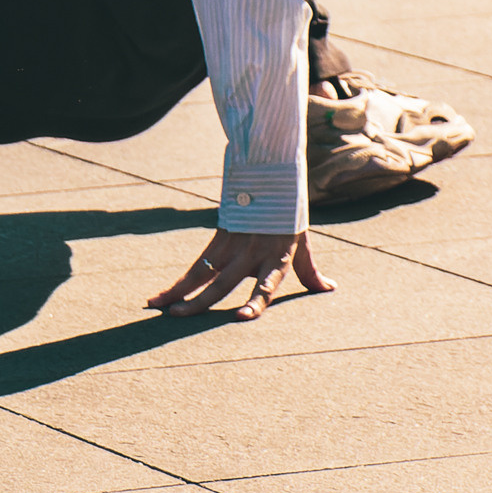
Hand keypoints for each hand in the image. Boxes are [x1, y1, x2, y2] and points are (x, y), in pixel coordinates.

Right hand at [147, 229, 331, 321]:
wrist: (269, 175)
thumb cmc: (289, 215)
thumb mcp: (302, 243)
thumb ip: (310, 271)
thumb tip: (330, 289)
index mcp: (274, 259)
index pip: (264, 286)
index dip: (254, 302)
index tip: (242, 317)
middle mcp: (249, 254)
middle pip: (221, 282)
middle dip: (199, 301)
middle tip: (178, 316)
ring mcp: (230, 245)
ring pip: (200, 273)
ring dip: (179, 291)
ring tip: (160, 307)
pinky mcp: (218, 237)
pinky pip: (196, 264)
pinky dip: (179, 281)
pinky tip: (163, 295)